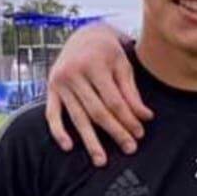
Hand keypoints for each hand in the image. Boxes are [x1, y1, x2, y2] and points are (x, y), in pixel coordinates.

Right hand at [45, 22, 151, 165]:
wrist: (83, 35)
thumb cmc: (108, 53)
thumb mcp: (123, 67)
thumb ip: (132, 92)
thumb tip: (145, 117)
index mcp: (95, 64)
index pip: (114, 101)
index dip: (128, 119)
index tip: (139, 134)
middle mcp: (74, 73)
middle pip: (97, 111)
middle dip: (114, 132)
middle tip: (129, 149)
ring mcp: (60, 82)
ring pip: (77, 117)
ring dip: (90, 141)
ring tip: (101, 160)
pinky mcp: (50, 89)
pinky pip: (52, 114)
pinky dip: (58, 131)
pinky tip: (69, 147)